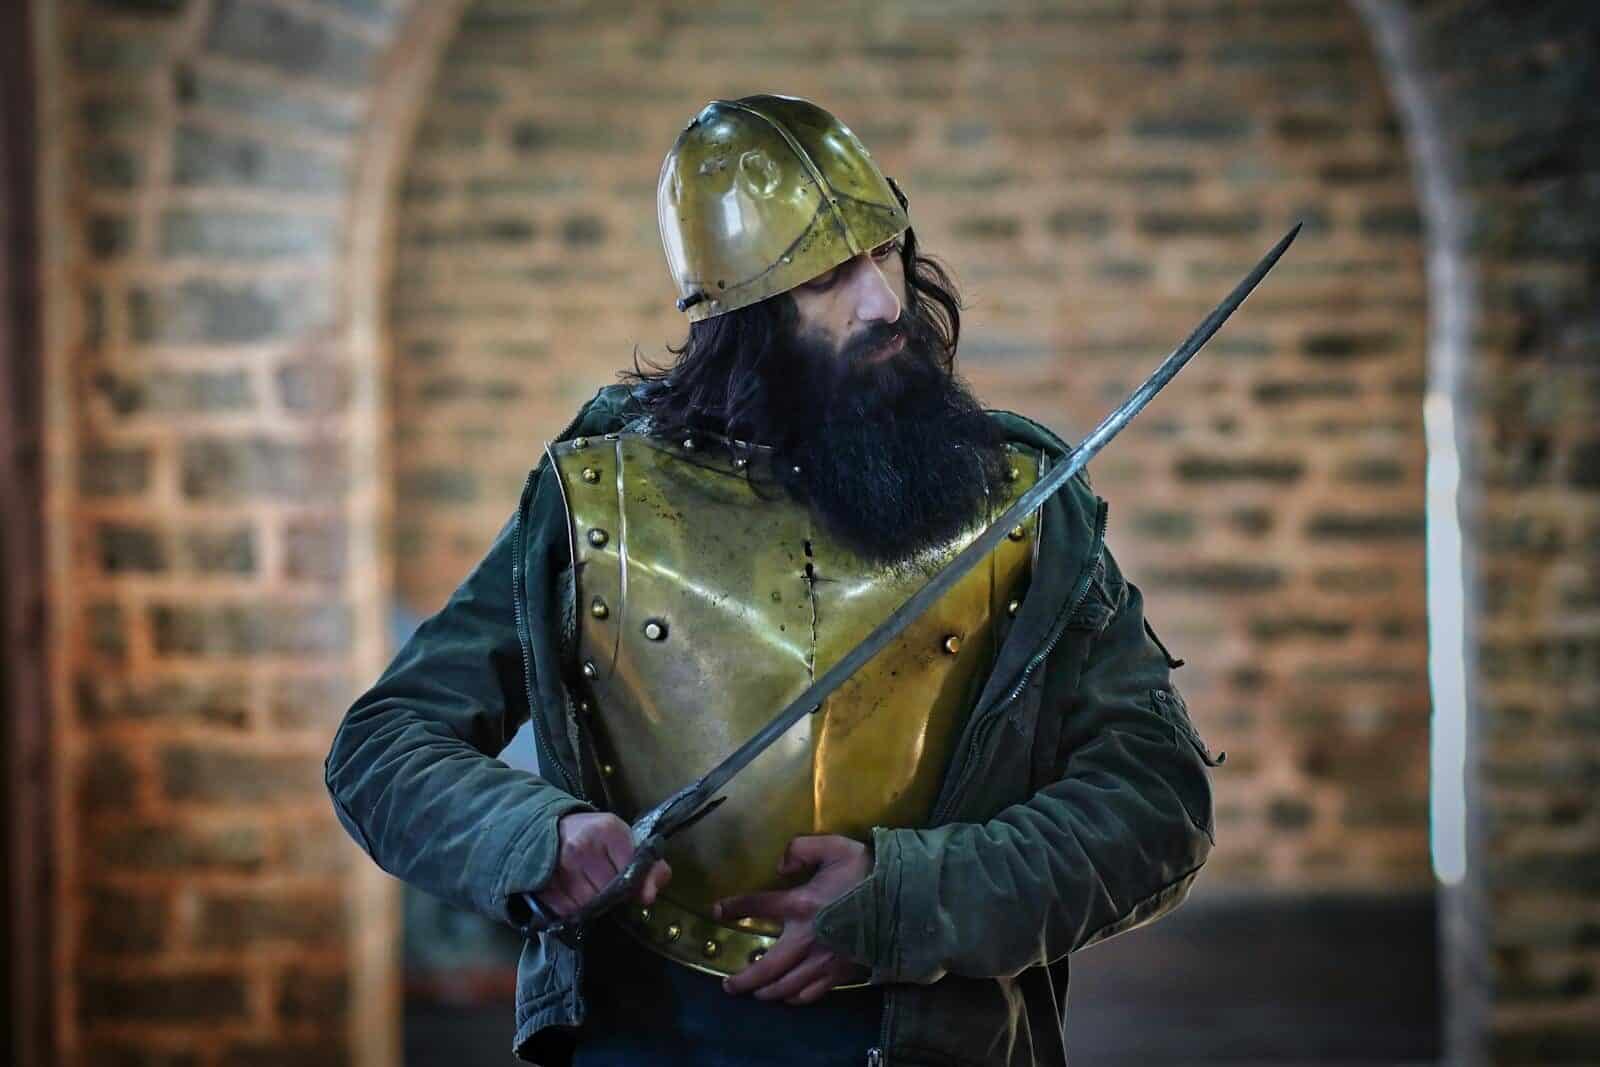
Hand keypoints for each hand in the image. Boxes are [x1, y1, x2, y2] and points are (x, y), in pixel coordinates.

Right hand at [533, 811, 670, 918]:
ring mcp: (559, 865)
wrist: (550, 827)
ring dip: (592, 902)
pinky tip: (573, 890)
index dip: (630, 880)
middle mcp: (581, 846)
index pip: (629, 872)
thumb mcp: (624, 841)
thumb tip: (650, 896)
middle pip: (608, 891)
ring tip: (588, 883)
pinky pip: (568, 910)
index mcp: (607, 830)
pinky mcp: (545, 883)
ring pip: (589, 904)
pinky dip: (574, 907)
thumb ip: (648, 867)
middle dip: (610, 892)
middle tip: (604, 879)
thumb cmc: (595, 836)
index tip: (624, 875)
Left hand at [715, 833, 872, 1003]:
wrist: (906, 900)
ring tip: (754, 993)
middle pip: (765, 967)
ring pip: (785, 987)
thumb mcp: (834, 847)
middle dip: (743, 980)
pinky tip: (788, 995)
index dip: (734, 908)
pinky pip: (810, 994)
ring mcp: (823, 961)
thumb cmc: (868, 871)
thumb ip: (801, 848)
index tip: (718, 910)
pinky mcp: (839, 973)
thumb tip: (780, 865)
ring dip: (765, 993)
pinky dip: (794, 998)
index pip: (758, 906)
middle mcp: (806, 938)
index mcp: (801, 903)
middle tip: (728, 986)